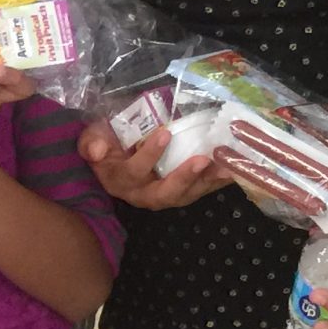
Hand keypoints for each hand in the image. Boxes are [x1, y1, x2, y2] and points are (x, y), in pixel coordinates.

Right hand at [79, 118, 233, 210]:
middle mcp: (143, 193)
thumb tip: (98, 150)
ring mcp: (166, 194)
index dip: (149, 156)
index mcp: (120, 180)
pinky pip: (203, 189)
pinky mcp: (185, 191)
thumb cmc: (108, 142)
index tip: (165, 133)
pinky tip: (236, 168)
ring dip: (208, 182)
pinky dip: (219, 181)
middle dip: (182, 178)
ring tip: (226, 166)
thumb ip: (91, 142)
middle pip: (163, 194)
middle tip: (201, 159)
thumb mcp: (94, 137)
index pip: (133, 172)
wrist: (120, 151)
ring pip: (187, 195)